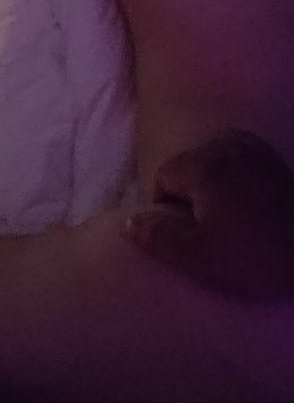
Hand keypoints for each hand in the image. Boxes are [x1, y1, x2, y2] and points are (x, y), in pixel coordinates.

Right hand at [125, 131, 293, 300]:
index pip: (164, 176)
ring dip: (213, 183)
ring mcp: (254, 148)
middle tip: (207, 229)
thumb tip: (128, 222)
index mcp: (204, 165)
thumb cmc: (255, 256)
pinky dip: (235, 176)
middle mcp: (227, 145)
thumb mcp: (199, 257)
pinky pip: (239, 159)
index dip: (166, 207)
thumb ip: (158, 237)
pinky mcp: (273, 158)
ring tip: (227, 218)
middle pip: (189, 164)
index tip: (185, 233)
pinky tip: (247, 204)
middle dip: (190, 193)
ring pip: (214, 159)